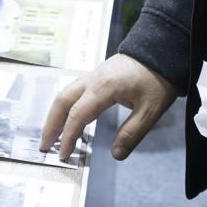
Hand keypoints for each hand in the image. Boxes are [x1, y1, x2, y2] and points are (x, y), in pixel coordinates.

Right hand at [40, 53, 176, 162]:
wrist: (160, 51)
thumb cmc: (157, 80)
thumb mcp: (150, 111)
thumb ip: (132, 134)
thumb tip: (117, 155)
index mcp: (103, 88)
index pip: (77, 115)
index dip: (68, 137)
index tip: (63, 155)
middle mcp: (92, 80)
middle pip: (62, 101)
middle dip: (51, 125)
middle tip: (45, 146)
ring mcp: (92, 75)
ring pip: (65, 94)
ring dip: (56, 114)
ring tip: (52, 135)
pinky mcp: (97, 75)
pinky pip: (74, 91)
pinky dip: (66, 106)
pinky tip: (70, 118)